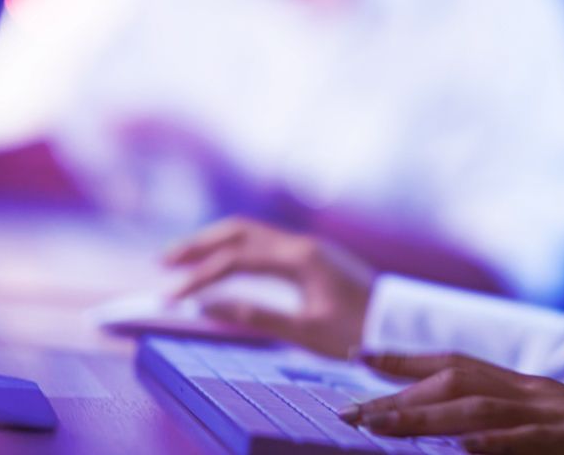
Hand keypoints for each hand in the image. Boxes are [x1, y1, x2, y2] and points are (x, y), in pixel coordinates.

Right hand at [164, 216, 374, 356]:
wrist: (400, 325)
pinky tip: (223, 265)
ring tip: (183, 260)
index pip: (237, 258)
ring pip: (254, 234)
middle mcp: (303, 245)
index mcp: (301, 258)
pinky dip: (237, 250)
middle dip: (201, 243)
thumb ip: (257, 317)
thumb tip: (208, 307)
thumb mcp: (306, 331)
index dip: (199, 276)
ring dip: (217, 243)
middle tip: (163, 260)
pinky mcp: (313, 259)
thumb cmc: (358, 332)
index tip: (170, 298)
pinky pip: (266, 245)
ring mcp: (309, 248)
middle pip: (241, 231)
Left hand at [342, 352, 563, 454]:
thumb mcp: (550, 432)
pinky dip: (495, 442)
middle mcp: (538, 392)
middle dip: (401, 392)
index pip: (460, 364)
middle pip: (460, 379)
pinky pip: (533, 439)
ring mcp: (559, 413)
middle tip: (349, 411)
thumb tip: (452, 438)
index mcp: (529, 389)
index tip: (359, 355)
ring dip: (427, 416)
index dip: (408, 357)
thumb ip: (505, 427)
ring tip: (381, 427)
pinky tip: (463, 447)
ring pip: (483, 406)